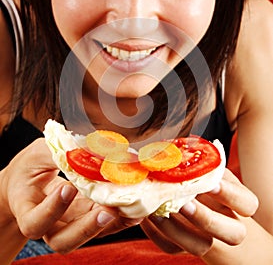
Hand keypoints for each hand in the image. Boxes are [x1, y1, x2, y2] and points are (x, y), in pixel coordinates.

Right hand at [1, 138, 141, 253]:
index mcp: (28, 211)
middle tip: (106, 210)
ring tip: (128, 209)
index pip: (35, 222)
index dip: (52, 210)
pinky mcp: (89, 217)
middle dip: (87, 227)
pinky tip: (136, 205)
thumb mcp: (37, 155)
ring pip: (89, 236)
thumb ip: (57, 153)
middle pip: (64, 240)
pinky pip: (105, 224)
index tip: (67, 188)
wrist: (31, 181)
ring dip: (110, 224)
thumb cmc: (31, 168)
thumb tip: (87, 147)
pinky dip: (121, 217)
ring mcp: (71, 223)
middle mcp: (50, 225)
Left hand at [140, 169, 258, 255]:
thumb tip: (178, 149)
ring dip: (177, 230)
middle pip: (233, 234)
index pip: (247, 204)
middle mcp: (229, 225)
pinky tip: (146, 217)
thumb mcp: (212, 172)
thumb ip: (204, 165)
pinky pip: (173, 248)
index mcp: (240, 203)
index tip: (210, 183)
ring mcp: (208, 239)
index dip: (229, 194)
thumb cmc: (209, 183)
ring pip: (200, 246)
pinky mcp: (186, 247)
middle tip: (184, 203)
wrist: (207, 212)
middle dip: (206, 218)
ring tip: (157, 210)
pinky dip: (157, 234)